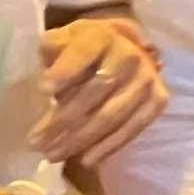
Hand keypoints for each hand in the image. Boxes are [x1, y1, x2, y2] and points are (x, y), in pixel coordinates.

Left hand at [33, 18, 166, 167]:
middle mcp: (130, 55)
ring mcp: (147, 79)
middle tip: (36, 141)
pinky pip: (132, 128)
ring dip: (80, 139)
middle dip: (62, 119)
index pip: (83, 53)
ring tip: (52, 154)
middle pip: (94, 92)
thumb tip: (49, 85)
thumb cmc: (81, 46)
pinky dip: (108, 146)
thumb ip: (52, 52)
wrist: (123, 46)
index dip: (65, 71)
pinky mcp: (158, 100)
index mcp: (103, 35)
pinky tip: (85, 159)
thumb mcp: (61, 40)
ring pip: (111, 115)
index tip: (43, 90)